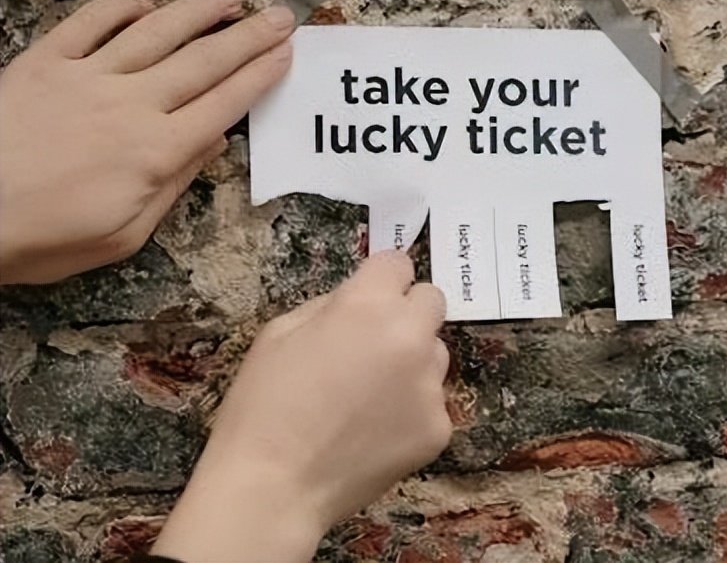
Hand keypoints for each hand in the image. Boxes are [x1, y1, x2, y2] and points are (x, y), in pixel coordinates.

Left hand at [0, 0, 294, 283]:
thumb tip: (209, 146)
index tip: (285, 56)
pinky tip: (146, 3)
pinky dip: (123, 6)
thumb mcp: (124, 235)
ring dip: (199, 10)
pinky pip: (91, 22)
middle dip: (248, 38)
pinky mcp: (44, 62)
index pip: (223, 105)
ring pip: (156, 33)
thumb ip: (172, 187)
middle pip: (202, 63)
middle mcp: (129, 105)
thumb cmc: (44, 238)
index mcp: (155, 153)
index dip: (259, 77)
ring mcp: (86, 77)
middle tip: (280, 18)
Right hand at [151, 251, 452, 562]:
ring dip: (412, 362)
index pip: (398, 264)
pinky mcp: (439, 428)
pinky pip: (432, 403)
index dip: (381, 279)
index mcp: (368, 305)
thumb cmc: (263, 405)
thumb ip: (330, 305)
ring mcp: (430, 385)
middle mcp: (410, 337)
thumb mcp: (279, 333)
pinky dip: (410, 411)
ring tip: (368, 398)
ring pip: (435, 354)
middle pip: (431, 301)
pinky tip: (374, 433)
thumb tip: (358, 300)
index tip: (370, 297)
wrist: (274, 486)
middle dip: (407, 313)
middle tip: (374, 343)